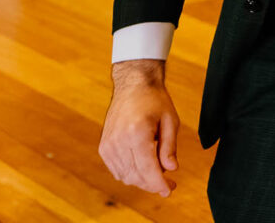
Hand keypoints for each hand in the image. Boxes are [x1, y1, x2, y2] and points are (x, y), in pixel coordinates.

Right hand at [99, 60, 180, 197]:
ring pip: (125, 176)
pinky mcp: (104, 147)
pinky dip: (131, 173)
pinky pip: (117, 170)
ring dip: (142, 180)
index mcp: (137, 133)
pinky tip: (143, 167)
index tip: (170, 190)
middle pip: (136, 175)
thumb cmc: (155, 100)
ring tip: (158, 172)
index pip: (147, 168)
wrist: (133, 85)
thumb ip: (169, 147)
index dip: (159, 183)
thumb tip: (171, 170)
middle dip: (153, 183)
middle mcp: (119, 141)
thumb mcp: (170, 120)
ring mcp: (108, 145)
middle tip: (169, 183)